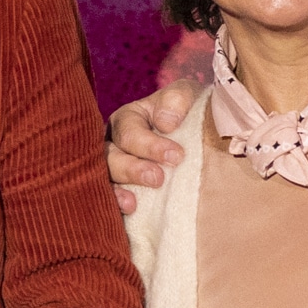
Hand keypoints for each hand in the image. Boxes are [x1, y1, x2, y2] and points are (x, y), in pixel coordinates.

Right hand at [107, 84, 199, 212]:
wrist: (203, 139)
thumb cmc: (189, 114)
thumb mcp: (186, 97)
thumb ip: (177, 100)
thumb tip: (166, 123)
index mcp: (128, 119)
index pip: (129, 132)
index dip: (150, 145)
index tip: (177, 156)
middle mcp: (114, 145)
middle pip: (110, 157)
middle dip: (132, 169)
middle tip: (157, 179)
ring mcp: (114, 171)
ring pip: (104, 179)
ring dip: (117, 190)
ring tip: (132, 202)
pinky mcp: (121, 192)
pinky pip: (110, 200)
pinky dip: (115, 205)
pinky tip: (129, 210)